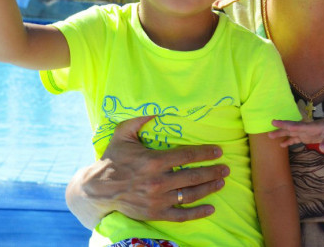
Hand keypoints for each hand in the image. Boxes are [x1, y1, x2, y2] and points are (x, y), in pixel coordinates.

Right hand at [66, 114, 229, 227]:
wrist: (97, 189)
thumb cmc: (112, 159)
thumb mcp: (123, 134)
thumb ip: (139, 119)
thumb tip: (155, 108)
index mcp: (153, 161)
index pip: (187, 156)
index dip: (206, 153)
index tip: (219, 151)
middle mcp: (158, 182)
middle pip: (194, 176)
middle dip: (213, 171)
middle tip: (226, 168)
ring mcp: (158, 199)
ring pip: (191, 195)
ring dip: (209, 188)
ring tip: (221, 182)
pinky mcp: (155, 213)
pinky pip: (181, 215)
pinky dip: (198, 213)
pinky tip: (211, 208)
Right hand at [269, 115, 323, 151]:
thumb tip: (322, 149)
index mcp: (312, 126)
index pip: (297, 125)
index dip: (286, 124)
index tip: (275, 122)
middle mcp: (307, 128)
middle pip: (291, 128)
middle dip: (281, 129)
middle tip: (269, 130)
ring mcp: (306, 132)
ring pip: (291, 133)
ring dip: (282, 134)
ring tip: (270, 136)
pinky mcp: (307, 136)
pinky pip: (296, 138)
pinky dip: (289, 141)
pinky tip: (282, 145)